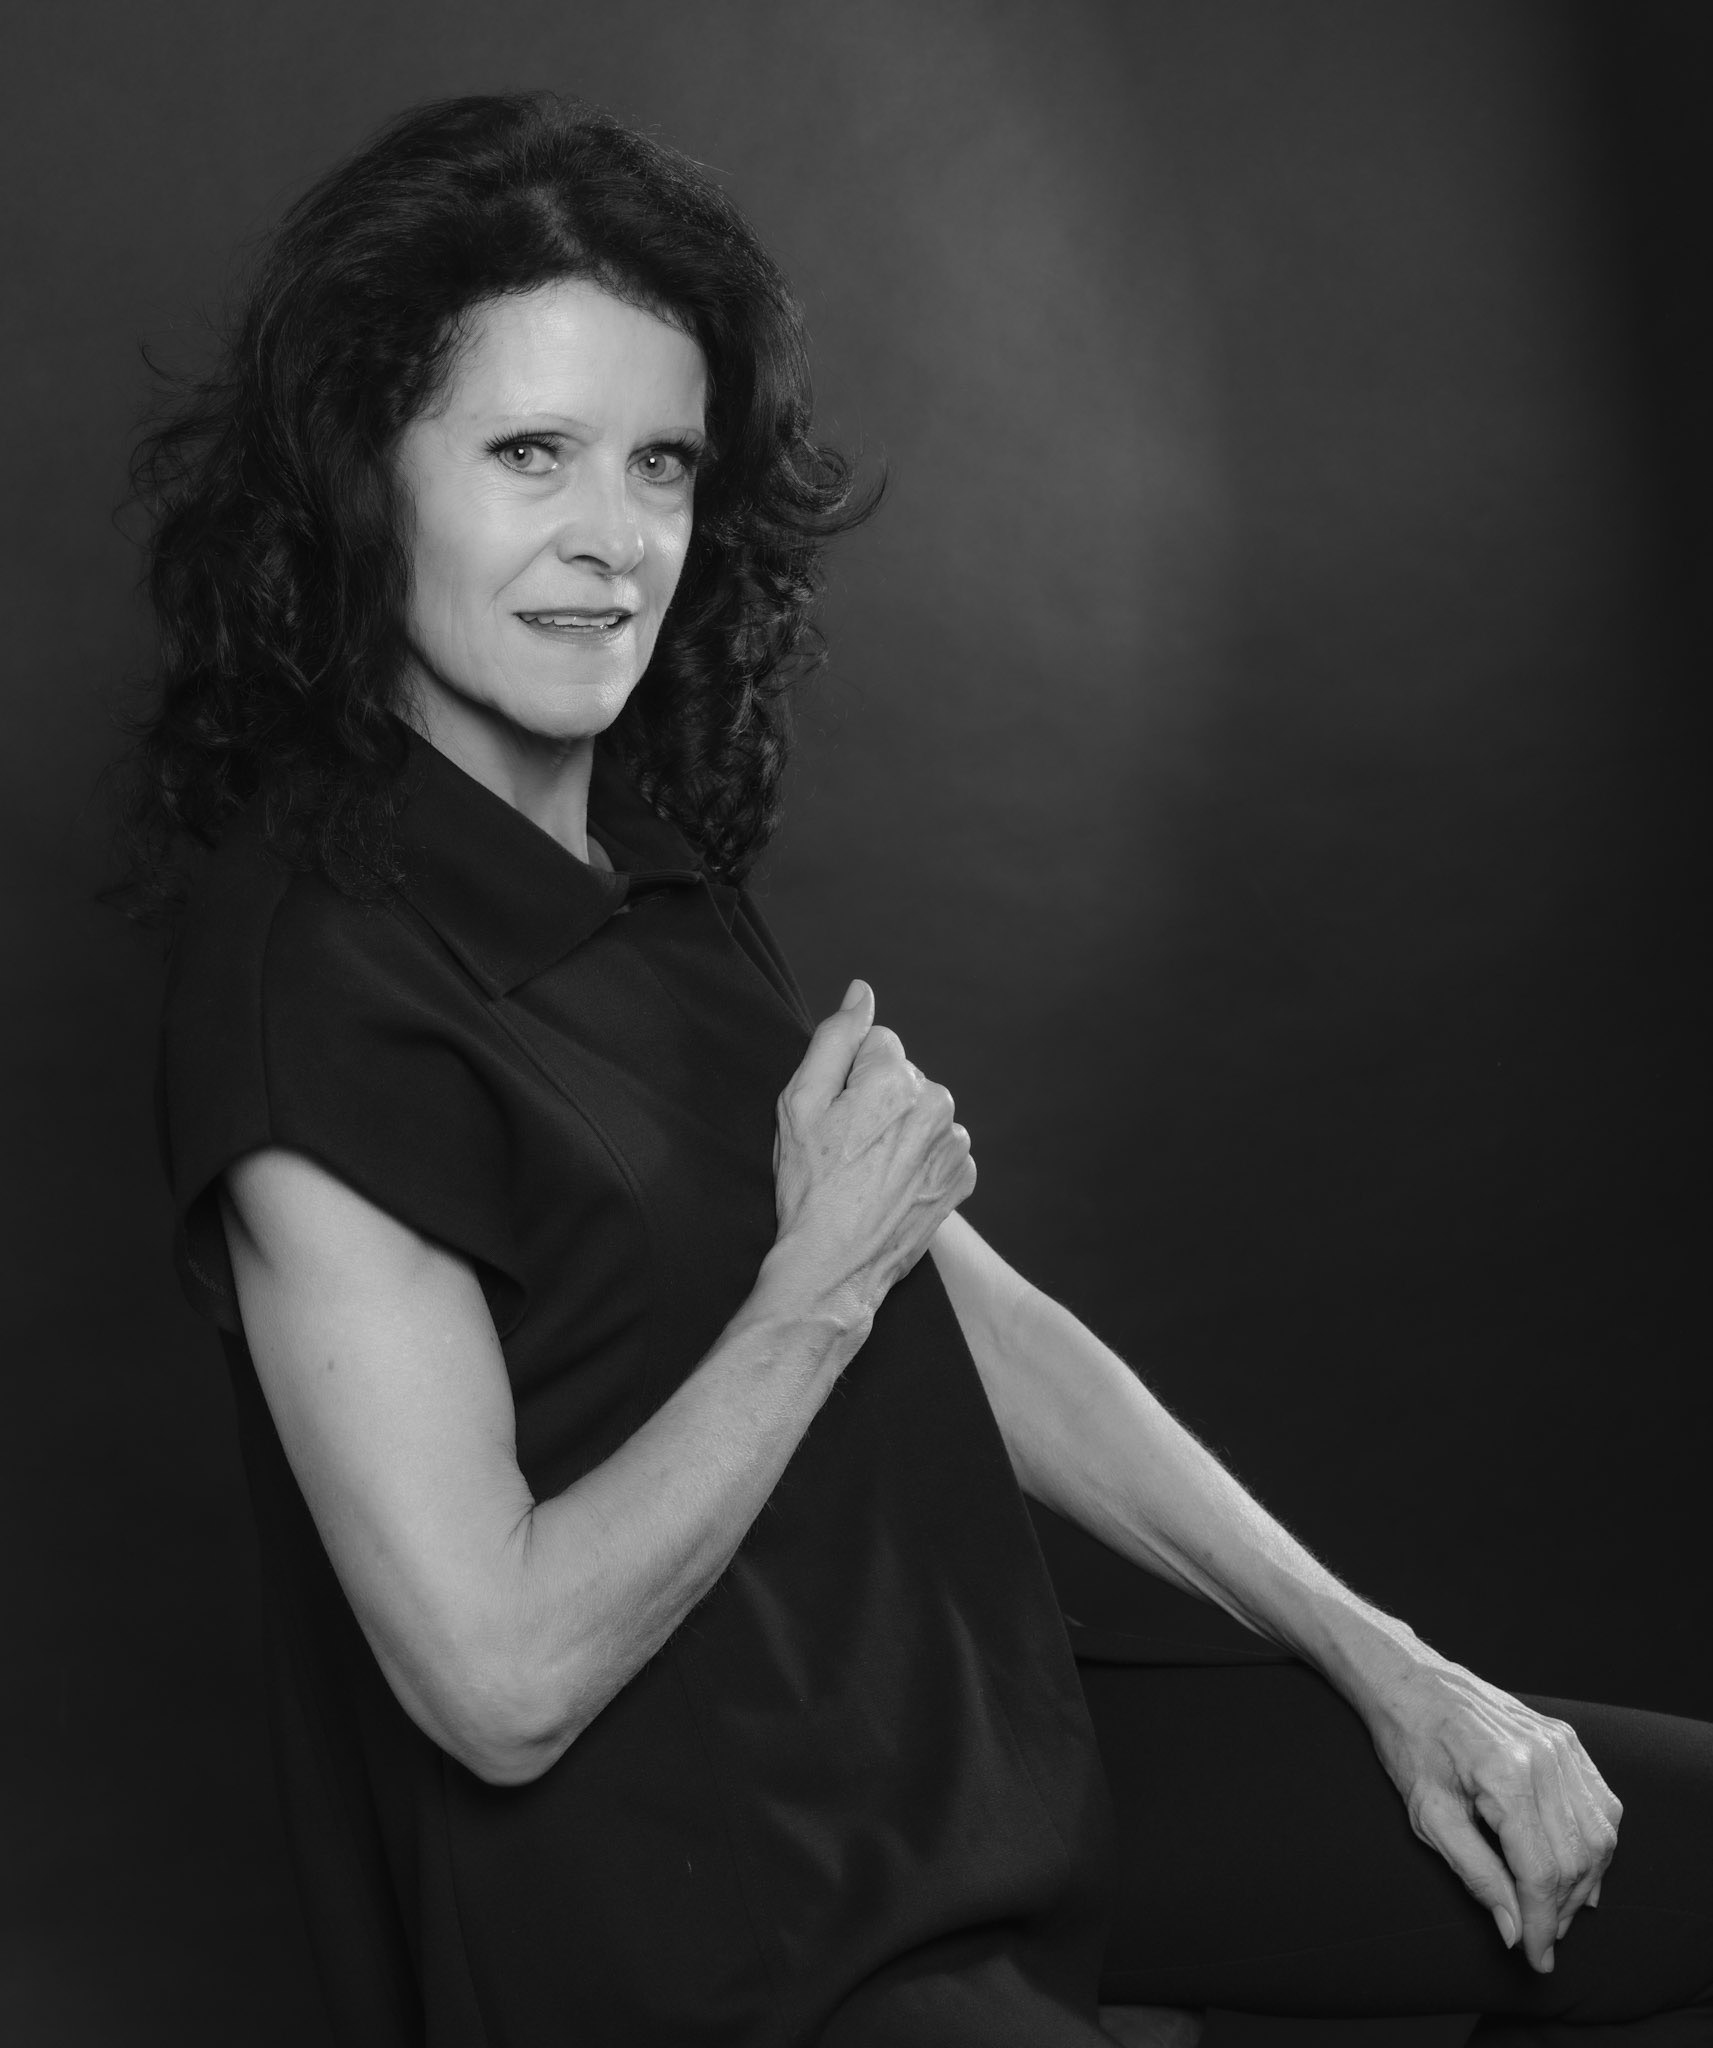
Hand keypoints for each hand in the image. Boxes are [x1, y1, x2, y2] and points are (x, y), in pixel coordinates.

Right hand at [772, 981, 975, 1316]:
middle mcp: (937, 1105)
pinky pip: (941, 1147)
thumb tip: (862, 992)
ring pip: (924, 1111)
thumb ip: (835, 1038)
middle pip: (905, 1076)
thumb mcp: (799, 1104)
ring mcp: (955, 1145)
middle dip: (879, 1099)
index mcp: (896, 1079)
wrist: (834, 1265)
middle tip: (847, 1147)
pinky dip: (920, 1160)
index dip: (849, 1077)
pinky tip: (891, 1185)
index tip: (836, 1115)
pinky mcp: (963, 1177)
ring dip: (901, 1130)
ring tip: (868, 1170)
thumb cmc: (809, 1186)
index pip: (878, 1043)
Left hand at [1359, 1648, 1621, 1972]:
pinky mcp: (1567, 1740)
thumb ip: (1476, 1875)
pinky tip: (1579, 1870)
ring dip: (1583, 1883)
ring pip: (1597, 1836)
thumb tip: (1514, 1930)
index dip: (1542, 1924)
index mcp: (1504, 1777)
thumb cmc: (1411, 1747)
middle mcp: (1544, 1758)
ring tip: (1555, 1909)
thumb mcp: (1430, 1817)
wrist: (1411, 1683)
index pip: (1541, 1872)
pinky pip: (1601, 1805)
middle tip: (1541, 1937)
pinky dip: (1595, 1845)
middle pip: (1575, 1859)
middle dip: (1561, 1909)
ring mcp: (1561, 1745)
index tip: (1537, 1958)